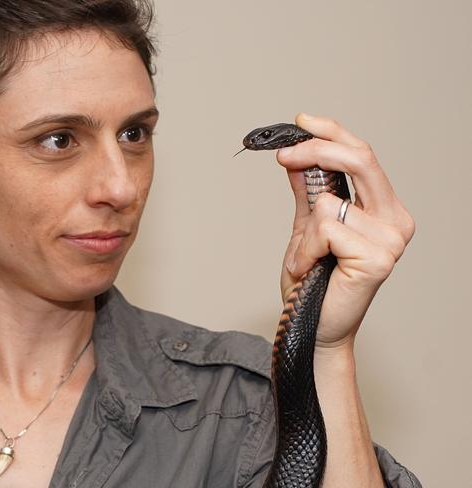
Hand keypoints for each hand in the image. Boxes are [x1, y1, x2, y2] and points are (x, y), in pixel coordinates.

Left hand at [276, 113, 414, 348]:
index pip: (363, 155)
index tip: (301, 120)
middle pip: (360, 159)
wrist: (313, 328)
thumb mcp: (306, 228)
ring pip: (328, 201)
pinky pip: (323, 229)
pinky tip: (309, 270)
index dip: (332, 132)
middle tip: (283, 154)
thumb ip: (307, 192)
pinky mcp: (377, 258)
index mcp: (384, 209)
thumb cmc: (313, 284)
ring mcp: (391, 239)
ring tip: (305, 260)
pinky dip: (304, 249)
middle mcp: (395, 220)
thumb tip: (295, 156)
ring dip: (302, 233)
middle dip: (315, 149)